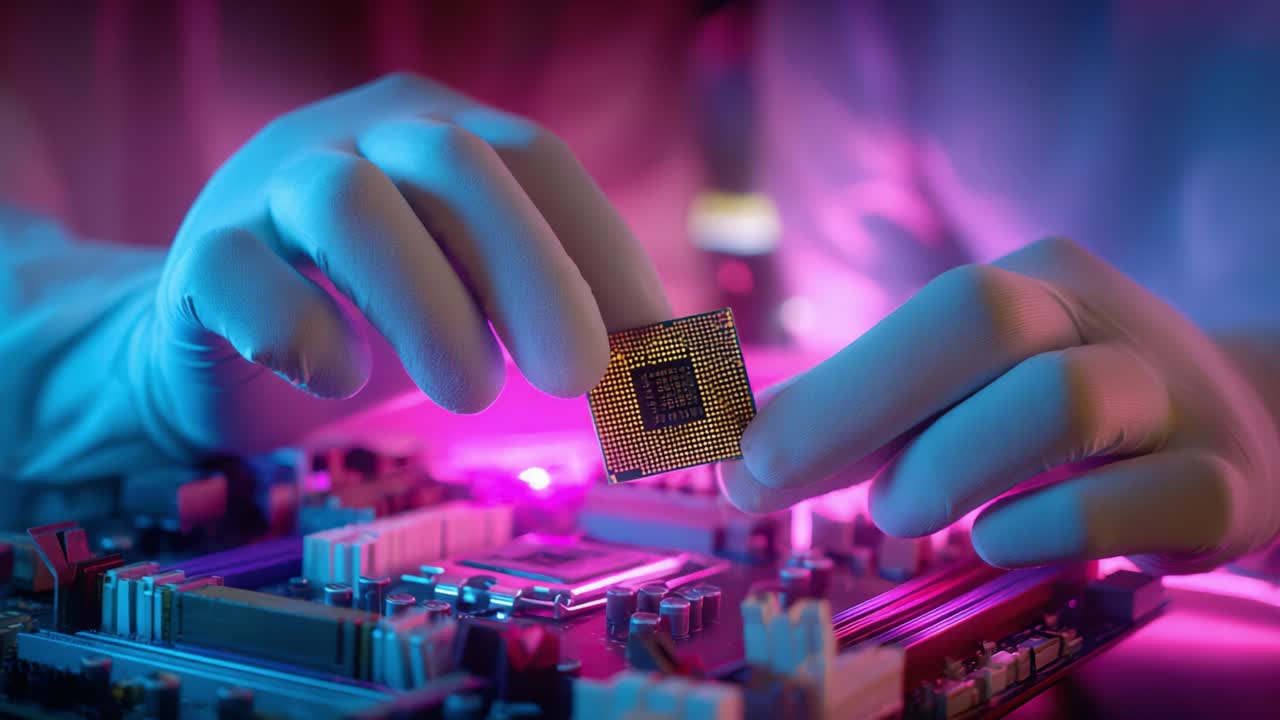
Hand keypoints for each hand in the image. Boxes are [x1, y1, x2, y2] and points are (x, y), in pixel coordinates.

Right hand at [144, 73, 668, 455]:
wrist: (222, 339)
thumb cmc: (375, 320)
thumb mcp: (476, 308)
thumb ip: (553, 326)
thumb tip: (668, 389)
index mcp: (440, 136)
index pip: (538, 161)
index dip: (604, 248)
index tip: (658, 348)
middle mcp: (359, 138)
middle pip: (456, 166)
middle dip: (532, 272)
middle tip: (579, 377)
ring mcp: (271, 186)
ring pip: (350, 205)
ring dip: (427, 306)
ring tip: (472, 396)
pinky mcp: (205, 256)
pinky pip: (241, 273)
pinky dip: (301, 328)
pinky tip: (339, 379)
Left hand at [720, 237, 1277, 573]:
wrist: (1241, 430)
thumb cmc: (1068, 416)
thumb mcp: (973, 387)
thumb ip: (874, 412)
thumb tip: (743, 452)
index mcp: (1040, 281)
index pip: (925, 307)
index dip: (823, 384)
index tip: (734, 455)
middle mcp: (1107, 321)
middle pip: (983, 319)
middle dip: (852, 406)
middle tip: (767, 481)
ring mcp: (1174, 400)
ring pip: (1061, 402)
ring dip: (946, 469)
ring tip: (898, 512)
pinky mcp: (1222, 489)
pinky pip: (1132, 503)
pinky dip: (1042, 529)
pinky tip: (995, 539)